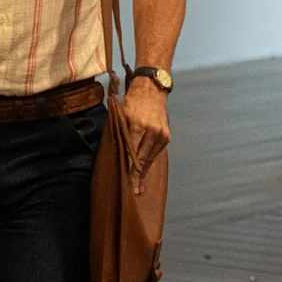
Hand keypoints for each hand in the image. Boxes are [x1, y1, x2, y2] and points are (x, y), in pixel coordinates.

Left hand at [123, 77, 170, 194]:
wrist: (151, 89)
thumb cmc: (131, 102)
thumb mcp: (120, 114)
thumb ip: (118, 133)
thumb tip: (115, 155)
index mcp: (136, 125)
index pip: (130, 153)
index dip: (128, 170)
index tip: (126, 184)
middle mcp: (150, 130)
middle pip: (141, 159)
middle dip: (136, 177)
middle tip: (133, 192)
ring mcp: (160, 133)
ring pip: (150, 158)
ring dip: (143, 172)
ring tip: (139, 187)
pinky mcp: (166, 135)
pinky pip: (156, 153)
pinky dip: (149, 161)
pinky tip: (144, 171)